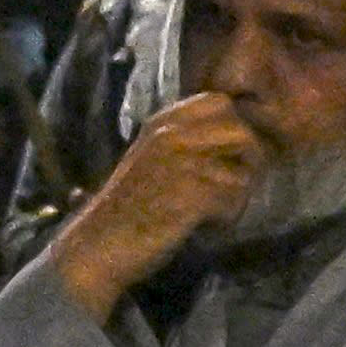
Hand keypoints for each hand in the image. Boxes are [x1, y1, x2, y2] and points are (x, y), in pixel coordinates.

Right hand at [42, 91, 270, 319]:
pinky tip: (206, 226)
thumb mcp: (152, 158)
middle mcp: (172, 136)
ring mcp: (182, 163)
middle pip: (242, 133)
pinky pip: (234, 202)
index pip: (219, 101)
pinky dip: (226, 218)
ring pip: (243, 173)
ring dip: (237, 197)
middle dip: (247, 162)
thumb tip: (238, 136)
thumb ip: (185, 141)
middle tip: (230, 187)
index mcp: (162, 123)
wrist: (98, 244)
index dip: (235, 126)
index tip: (229, 153)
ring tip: (214, 212)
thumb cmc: (127, 206)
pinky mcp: (191, 195)